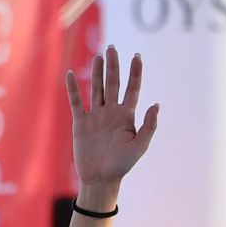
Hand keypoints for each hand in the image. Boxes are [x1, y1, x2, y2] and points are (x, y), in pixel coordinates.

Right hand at [66, 45, 159, 190]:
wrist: (101, 178)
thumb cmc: (122, 165)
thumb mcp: (140, 146)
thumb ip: (149, 126)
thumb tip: (155, 104)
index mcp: (127, 116)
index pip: (132, 89)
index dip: (135, 73)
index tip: (137, 56)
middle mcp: (111, 112)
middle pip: (113, 83)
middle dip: (113, 66)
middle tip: (112, 48)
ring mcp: (95, 115)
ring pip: (96, 88)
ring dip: (96, 72)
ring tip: (98, 55)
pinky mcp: (80, 122)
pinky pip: (76, 101)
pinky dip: (72, 88)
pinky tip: (70, 73)